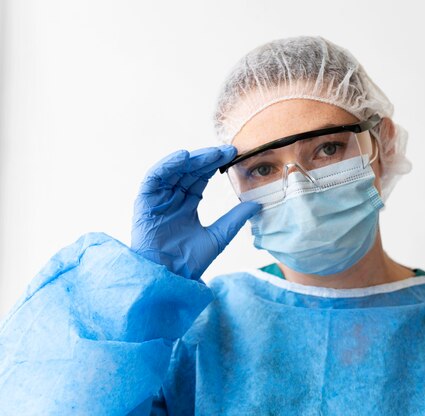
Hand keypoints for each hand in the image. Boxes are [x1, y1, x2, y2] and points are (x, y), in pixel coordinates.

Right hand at [131, 146, 259, 279]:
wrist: (170, 278)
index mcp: (187, 205)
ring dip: (192, 159)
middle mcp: (172, 198)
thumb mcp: (219, 236)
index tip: (234, 155)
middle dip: (208, 158)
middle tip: (227, 150)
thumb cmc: (189, 262)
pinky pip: (154, 178)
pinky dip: (167, 165)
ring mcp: (158, 199)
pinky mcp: (144, 202)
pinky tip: (183, 157)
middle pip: (189, 171)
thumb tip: (258, 204)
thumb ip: (235, 218)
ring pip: (174, 170)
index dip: (215, 164)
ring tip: (211, 153)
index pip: (202, 177)